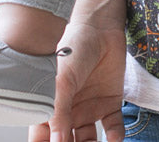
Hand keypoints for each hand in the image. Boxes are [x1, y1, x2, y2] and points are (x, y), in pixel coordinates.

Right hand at [27, 18, 125, 141]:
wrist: (100, 29)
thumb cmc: (73, 48)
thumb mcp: (61, 81)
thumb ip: (58, 112)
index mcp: (49, 109)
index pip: (43, 139)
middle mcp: (68, 113)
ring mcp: (89, 109)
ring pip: (89, 141)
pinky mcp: (110, 103)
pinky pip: (113, 128)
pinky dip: (115, 137)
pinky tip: (114, 139)